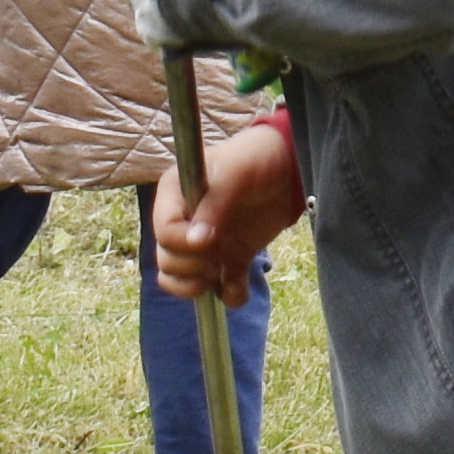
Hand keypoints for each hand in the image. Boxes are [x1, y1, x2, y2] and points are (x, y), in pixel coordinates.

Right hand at [151, 109, 306, 304]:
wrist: (289, 167)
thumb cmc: (258, 158)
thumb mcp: (237, 171)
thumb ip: (215, 202)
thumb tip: (195, 241)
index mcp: (175, 193)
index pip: (163, 229)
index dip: (181, 243)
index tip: (209, 241)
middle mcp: (184, 221)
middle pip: (167, 259)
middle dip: (190, 266)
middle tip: (217, 254)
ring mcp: (205, 243)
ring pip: (180, 279)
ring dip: (198, 286)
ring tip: (221, 276)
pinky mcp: (229, 258)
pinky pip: (218, 288)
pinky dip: (228, 295)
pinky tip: (239, 289)